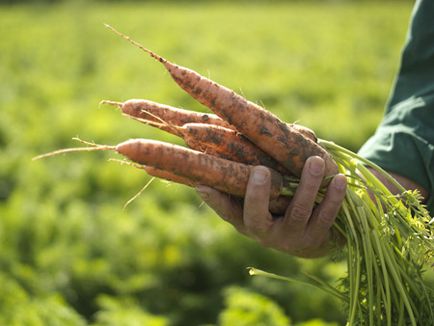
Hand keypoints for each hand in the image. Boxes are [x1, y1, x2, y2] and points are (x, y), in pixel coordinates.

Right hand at [196, 156, 346, 257]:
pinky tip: (341, 180)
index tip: (202, 183)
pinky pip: (325, 218)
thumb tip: (267, 129)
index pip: (226, 209)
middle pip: (255, 217)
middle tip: (260, 171)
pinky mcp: (315, 239)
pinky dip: (333, 198)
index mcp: (245, 218)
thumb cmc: (280, 202)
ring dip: (307, 186)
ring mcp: (289, 238)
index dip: (214, 199)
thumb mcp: (267, 189)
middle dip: (257, 194)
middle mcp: (263, 232)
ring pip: (297, 213)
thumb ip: (264, 161)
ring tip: (316, 161)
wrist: (309, 239)